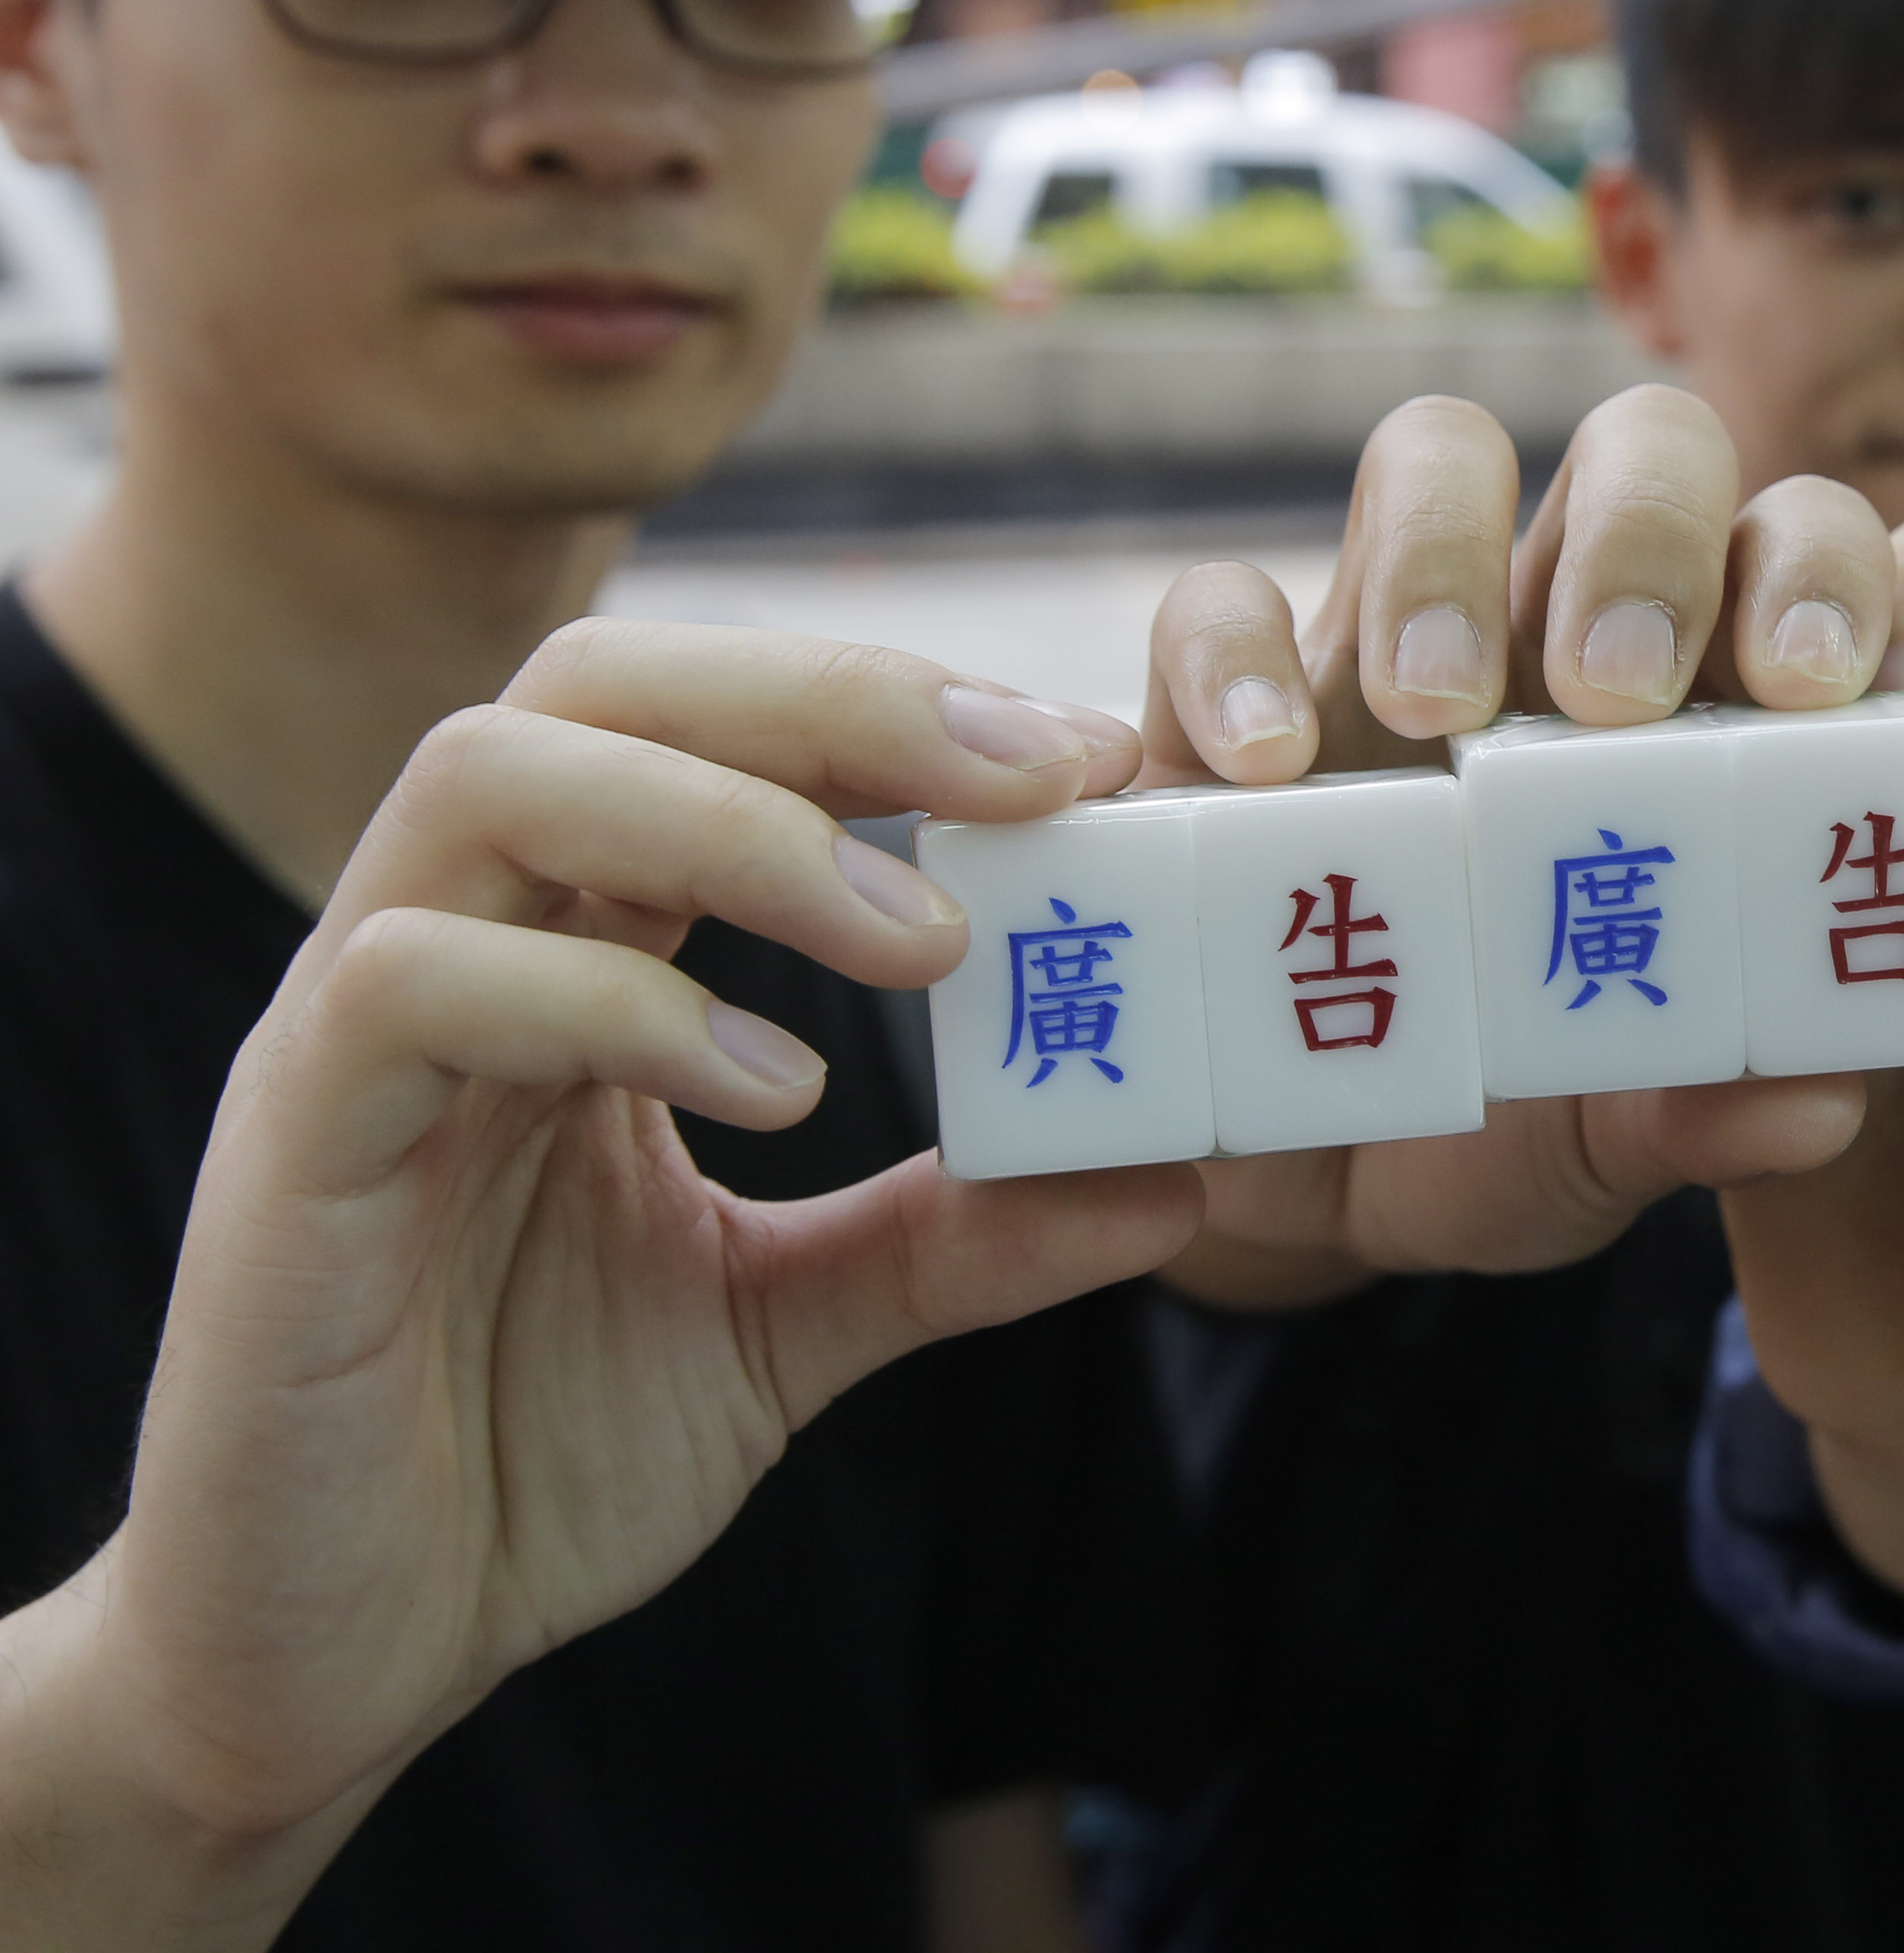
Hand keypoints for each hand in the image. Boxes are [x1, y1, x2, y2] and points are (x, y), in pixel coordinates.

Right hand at [0, 626, 1202, 1950]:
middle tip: (1042, 780)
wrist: (334, 1663)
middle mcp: (454, 942)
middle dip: (837, 698)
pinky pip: (415, 985)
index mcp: (568, 949)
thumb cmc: (530, 1459)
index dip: (899, 708)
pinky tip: (771, 1093)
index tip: (1091, 756)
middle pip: (606, 681)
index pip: (711, 725)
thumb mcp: (790, 1321)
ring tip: (927, 946)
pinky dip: (617, 1008)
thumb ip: (957, 1236)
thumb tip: (1175, 1177)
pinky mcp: (288, 1149)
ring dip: (740, 826)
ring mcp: (351, 1031)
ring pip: (495, 777)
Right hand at [1137, 387, 1903, 1303]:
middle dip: (1655, 537)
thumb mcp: (1626, 1126)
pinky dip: (1236, 658)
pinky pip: (1214, 600)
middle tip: (1628, 695)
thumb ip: (1710, 1106)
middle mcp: (1578, 628)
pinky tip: (1269, 767)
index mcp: (1727, 700)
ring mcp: (1405, 639)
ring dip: (1446, 555)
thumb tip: (1816, 1105)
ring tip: (1440, 708)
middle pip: (1651, 449)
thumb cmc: (1529, 1106)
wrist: (1324, 1171)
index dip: (1873, 580)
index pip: (1832, 548)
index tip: (1865, 695)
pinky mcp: (1236, 697)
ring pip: (1438, 457)